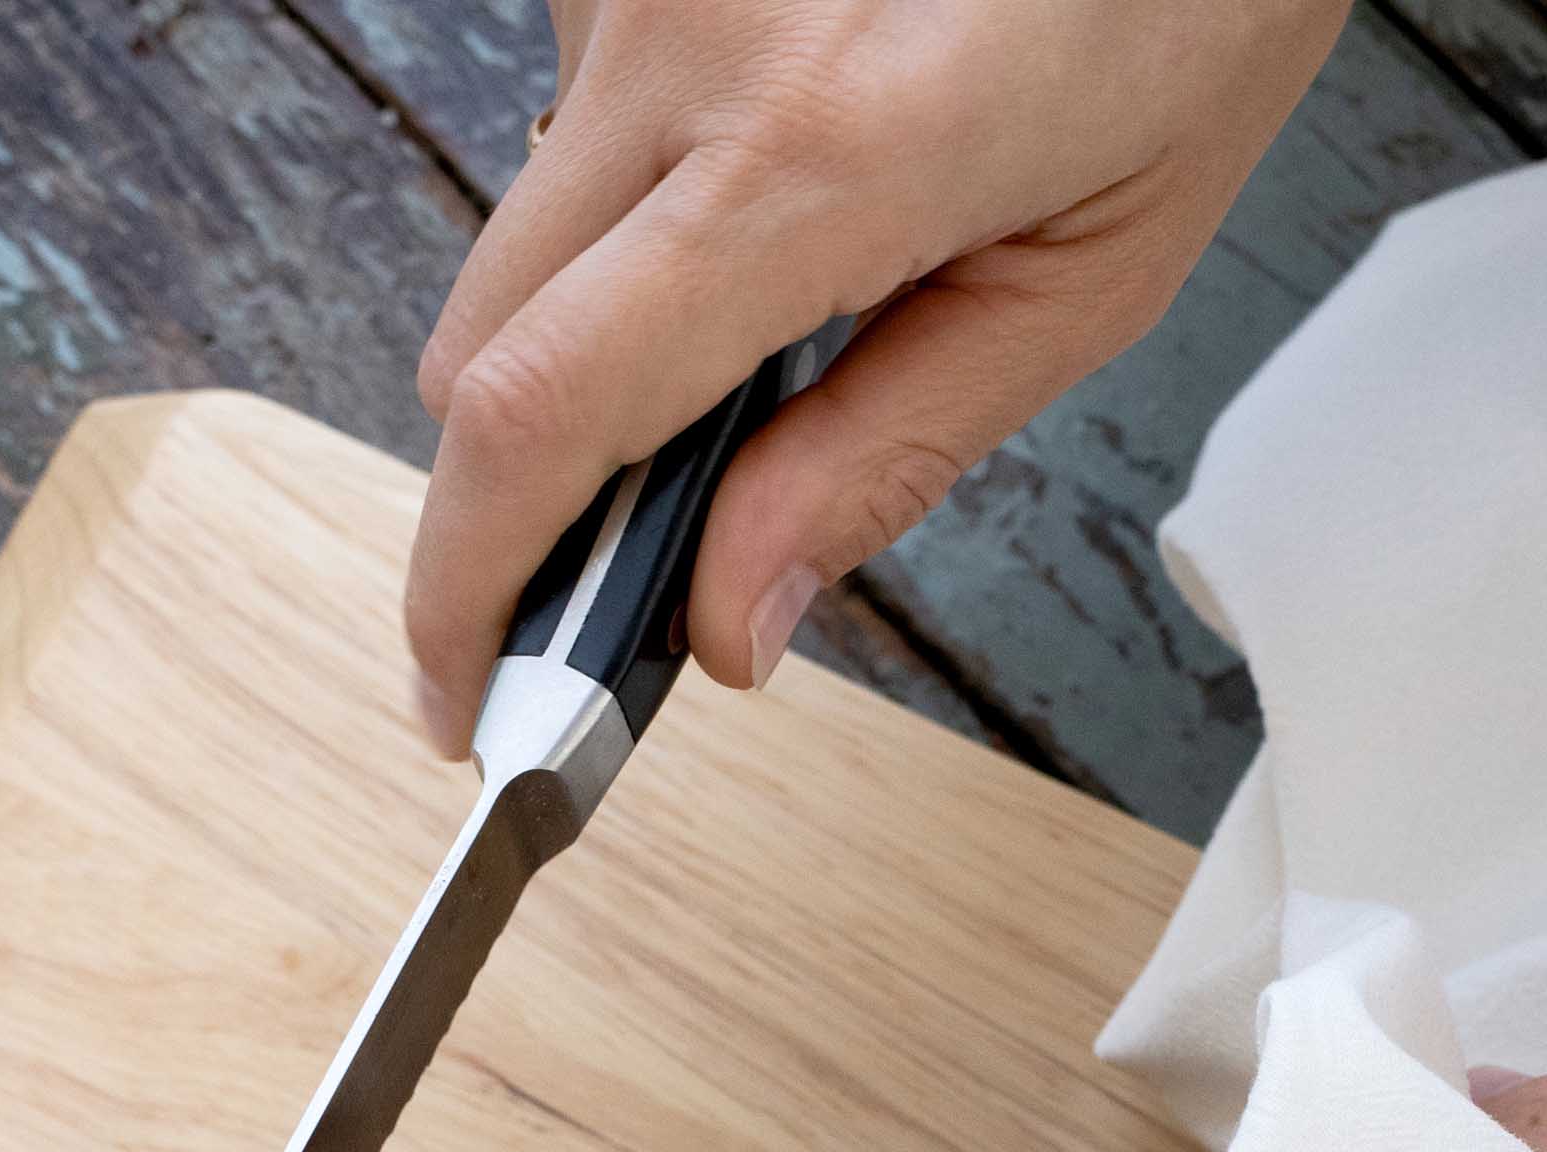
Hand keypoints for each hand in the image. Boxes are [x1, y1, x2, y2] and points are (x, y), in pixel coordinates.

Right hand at [403, 0, 1346, 751]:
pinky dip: (653, 186)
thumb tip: (727, 620)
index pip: (544, 414)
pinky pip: (583, 113)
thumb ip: (887, 455)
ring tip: (795, 286)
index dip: (469, 584)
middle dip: (529, 489)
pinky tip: (787, 154)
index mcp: (819, 157)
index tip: (459, 690)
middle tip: (628, 562)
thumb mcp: (1087, 277)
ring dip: (609, 313)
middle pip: (484, 347)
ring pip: (529, 229)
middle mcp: (687, 40)